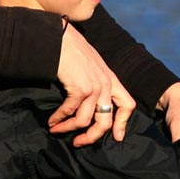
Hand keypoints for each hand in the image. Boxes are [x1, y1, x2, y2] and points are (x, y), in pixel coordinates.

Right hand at [50, 24, 135, 145]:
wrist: (59, 36)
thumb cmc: (70, 49)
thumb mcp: (90, 65)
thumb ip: (94, 81)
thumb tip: (87, 105)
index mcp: (111, 78)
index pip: (128, 104)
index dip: (123, 123)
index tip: (116, 137)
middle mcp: (106, 83)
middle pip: (106, 121)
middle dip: (91, 137)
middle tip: (78, 142)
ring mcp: (95, 85)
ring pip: (85, 121)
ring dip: (68, 128)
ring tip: (56, 129)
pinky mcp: (81, 87)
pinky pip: (70, 112)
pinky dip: (59, 119)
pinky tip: (51, 120)